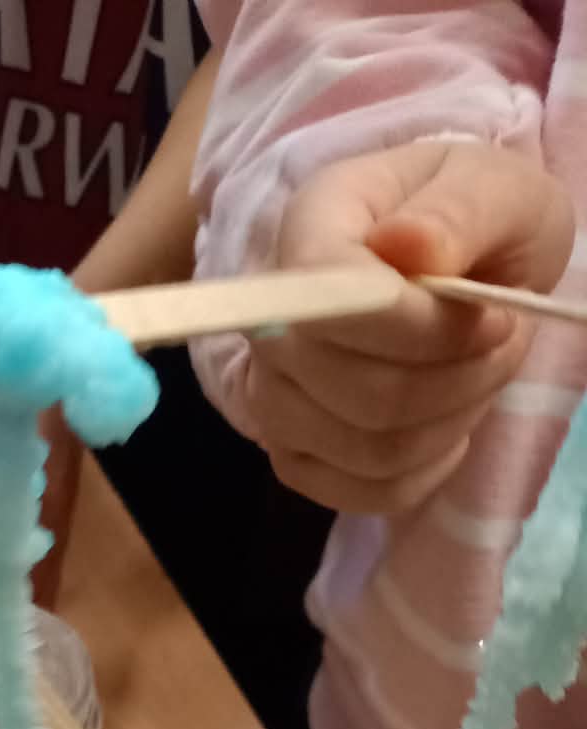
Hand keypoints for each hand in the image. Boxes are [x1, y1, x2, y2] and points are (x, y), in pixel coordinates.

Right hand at [243, 141, 574, 514]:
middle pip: (357, 392)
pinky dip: (427, 468)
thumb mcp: (497, 189)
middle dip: (457, 378)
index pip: (330, 307)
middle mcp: (271, 325)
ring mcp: (274, 399)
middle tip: (504, 342)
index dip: (418, 331)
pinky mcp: (295, 457)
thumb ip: (459, 212)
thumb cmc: (475, 219)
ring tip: (482, 373)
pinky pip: (365, 492)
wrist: (460, 264)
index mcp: (310, 232)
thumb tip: (407, 247)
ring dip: (453, 420)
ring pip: (368, 449)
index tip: (494, 318)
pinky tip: (448, 423)